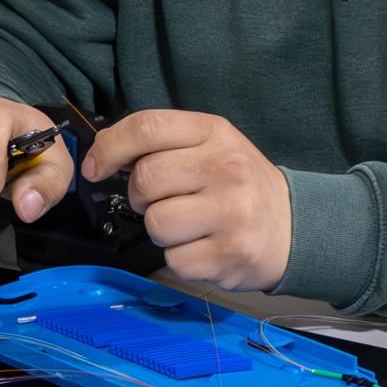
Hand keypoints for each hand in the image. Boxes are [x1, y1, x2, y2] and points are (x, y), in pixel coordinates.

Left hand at [83, 110, 290, 291]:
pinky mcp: (229, 254)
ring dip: (161, 230)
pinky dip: (180, 258)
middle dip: (141, 196)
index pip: (147, 127)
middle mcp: (226, 168)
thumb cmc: (238, 184)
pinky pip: (173, 259)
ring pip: (155, 223)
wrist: (291, 227)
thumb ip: (162, 143)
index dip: (109, 147)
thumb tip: (102, 152)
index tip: (95, 167)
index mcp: (215, 132)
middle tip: (164, 200)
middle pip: (144, 179)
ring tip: (189, 225)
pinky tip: (203, 246)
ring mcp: (231, 212)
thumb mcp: (211, 145)